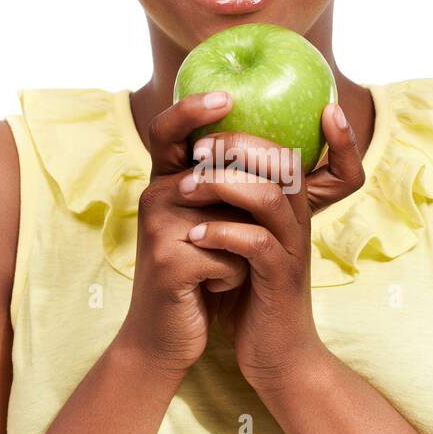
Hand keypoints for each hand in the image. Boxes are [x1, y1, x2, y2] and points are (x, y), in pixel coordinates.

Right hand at [116, 90, 253, 378]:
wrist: (165, 337)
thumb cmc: (199, 276)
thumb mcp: (214, 226)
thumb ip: (232, 191)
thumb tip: (277, 153)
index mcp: (166, 182)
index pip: (170, 131)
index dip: (193, 109)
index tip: (226, 97)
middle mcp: (155, 195)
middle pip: (219, 173)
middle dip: (250, 207)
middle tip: (231, 241)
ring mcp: (157, 227)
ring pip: (234, 219)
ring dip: (242, 249)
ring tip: (219, 271)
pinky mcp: (167, 262)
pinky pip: (229, 256)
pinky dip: (233, 278)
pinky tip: (210, 291)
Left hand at [177, 102, 365, 389]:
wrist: (276, 357)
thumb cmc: (252, 294)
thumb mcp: (242, 241)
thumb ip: (230, 205)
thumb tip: (195, 165)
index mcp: (288, 206)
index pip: (297, 151)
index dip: (296, 126)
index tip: (258, 103)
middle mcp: (296, 221)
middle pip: (282, 162)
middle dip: (237, 145)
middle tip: (197, 147)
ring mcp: (291, 250)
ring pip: (269, 197)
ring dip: (223, 185)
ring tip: (185, 188)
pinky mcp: (280, 281)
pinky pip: (256, 245)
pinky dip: (223, 235)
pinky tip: (194, 237)